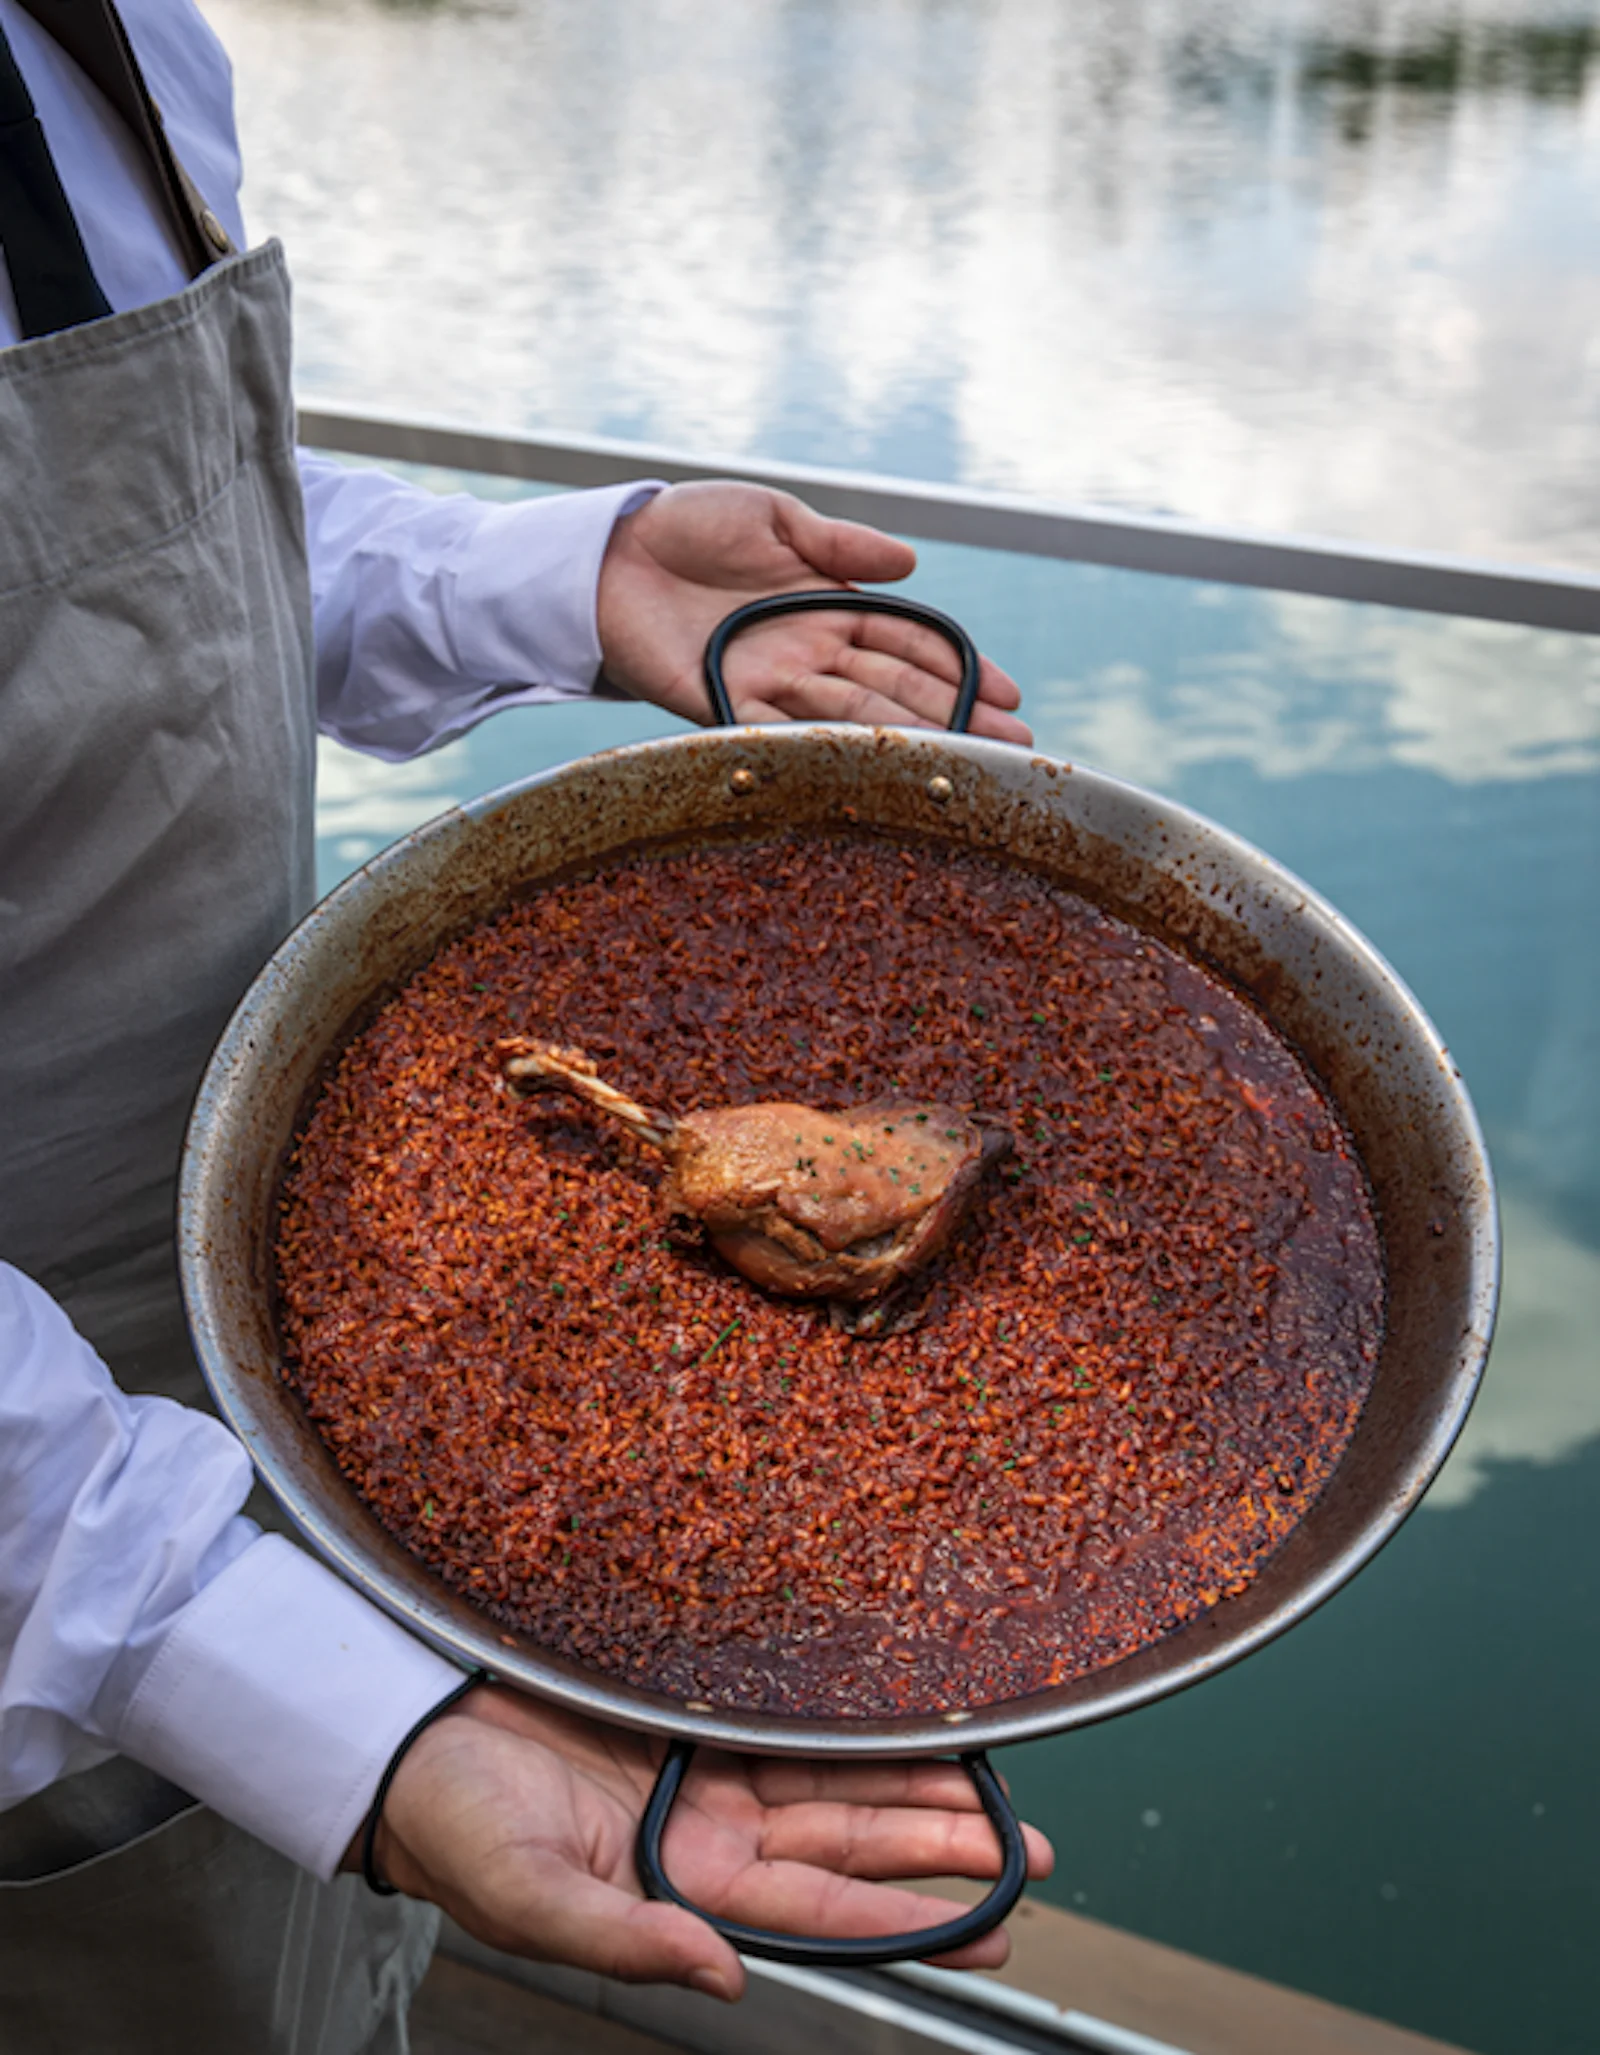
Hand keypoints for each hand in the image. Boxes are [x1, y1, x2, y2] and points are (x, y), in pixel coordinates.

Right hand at [357, 1683, 1052, 2002]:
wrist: (413, 1729)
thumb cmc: (450, 1825)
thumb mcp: (529, 1900)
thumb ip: (626, 1943)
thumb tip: (720, 1981)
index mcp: (682, 1888)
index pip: (821, 1913)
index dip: (908, 1921)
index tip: (991, 1924)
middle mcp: (712, 1831)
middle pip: (850, 1845)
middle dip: (940, 1851)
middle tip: (1032, 1854)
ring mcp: (708, 1765)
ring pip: (837, 1779)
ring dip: (915, 1788)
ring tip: (998, 1796)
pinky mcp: (694, 1703)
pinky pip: (794, 1712)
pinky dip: (855, 1720)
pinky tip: (909, 1719)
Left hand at [596, 481, 1031, 743]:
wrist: (607, 555)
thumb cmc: (688, 527)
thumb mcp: (774, 517)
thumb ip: (838, 544)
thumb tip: (910, 562)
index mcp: (827, 606)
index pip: (909, 644)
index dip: (959, 668)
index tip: (1009, 695)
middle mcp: (808, 653)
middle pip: (895, 692)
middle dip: (956, 720)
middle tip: (1014, 750)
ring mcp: (770, 685)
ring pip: (854, 718)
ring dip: (910, 743)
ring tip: (964, 766)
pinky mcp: (724, 708)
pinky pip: (782, 736)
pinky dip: (827, 754)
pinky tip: (876, 772)